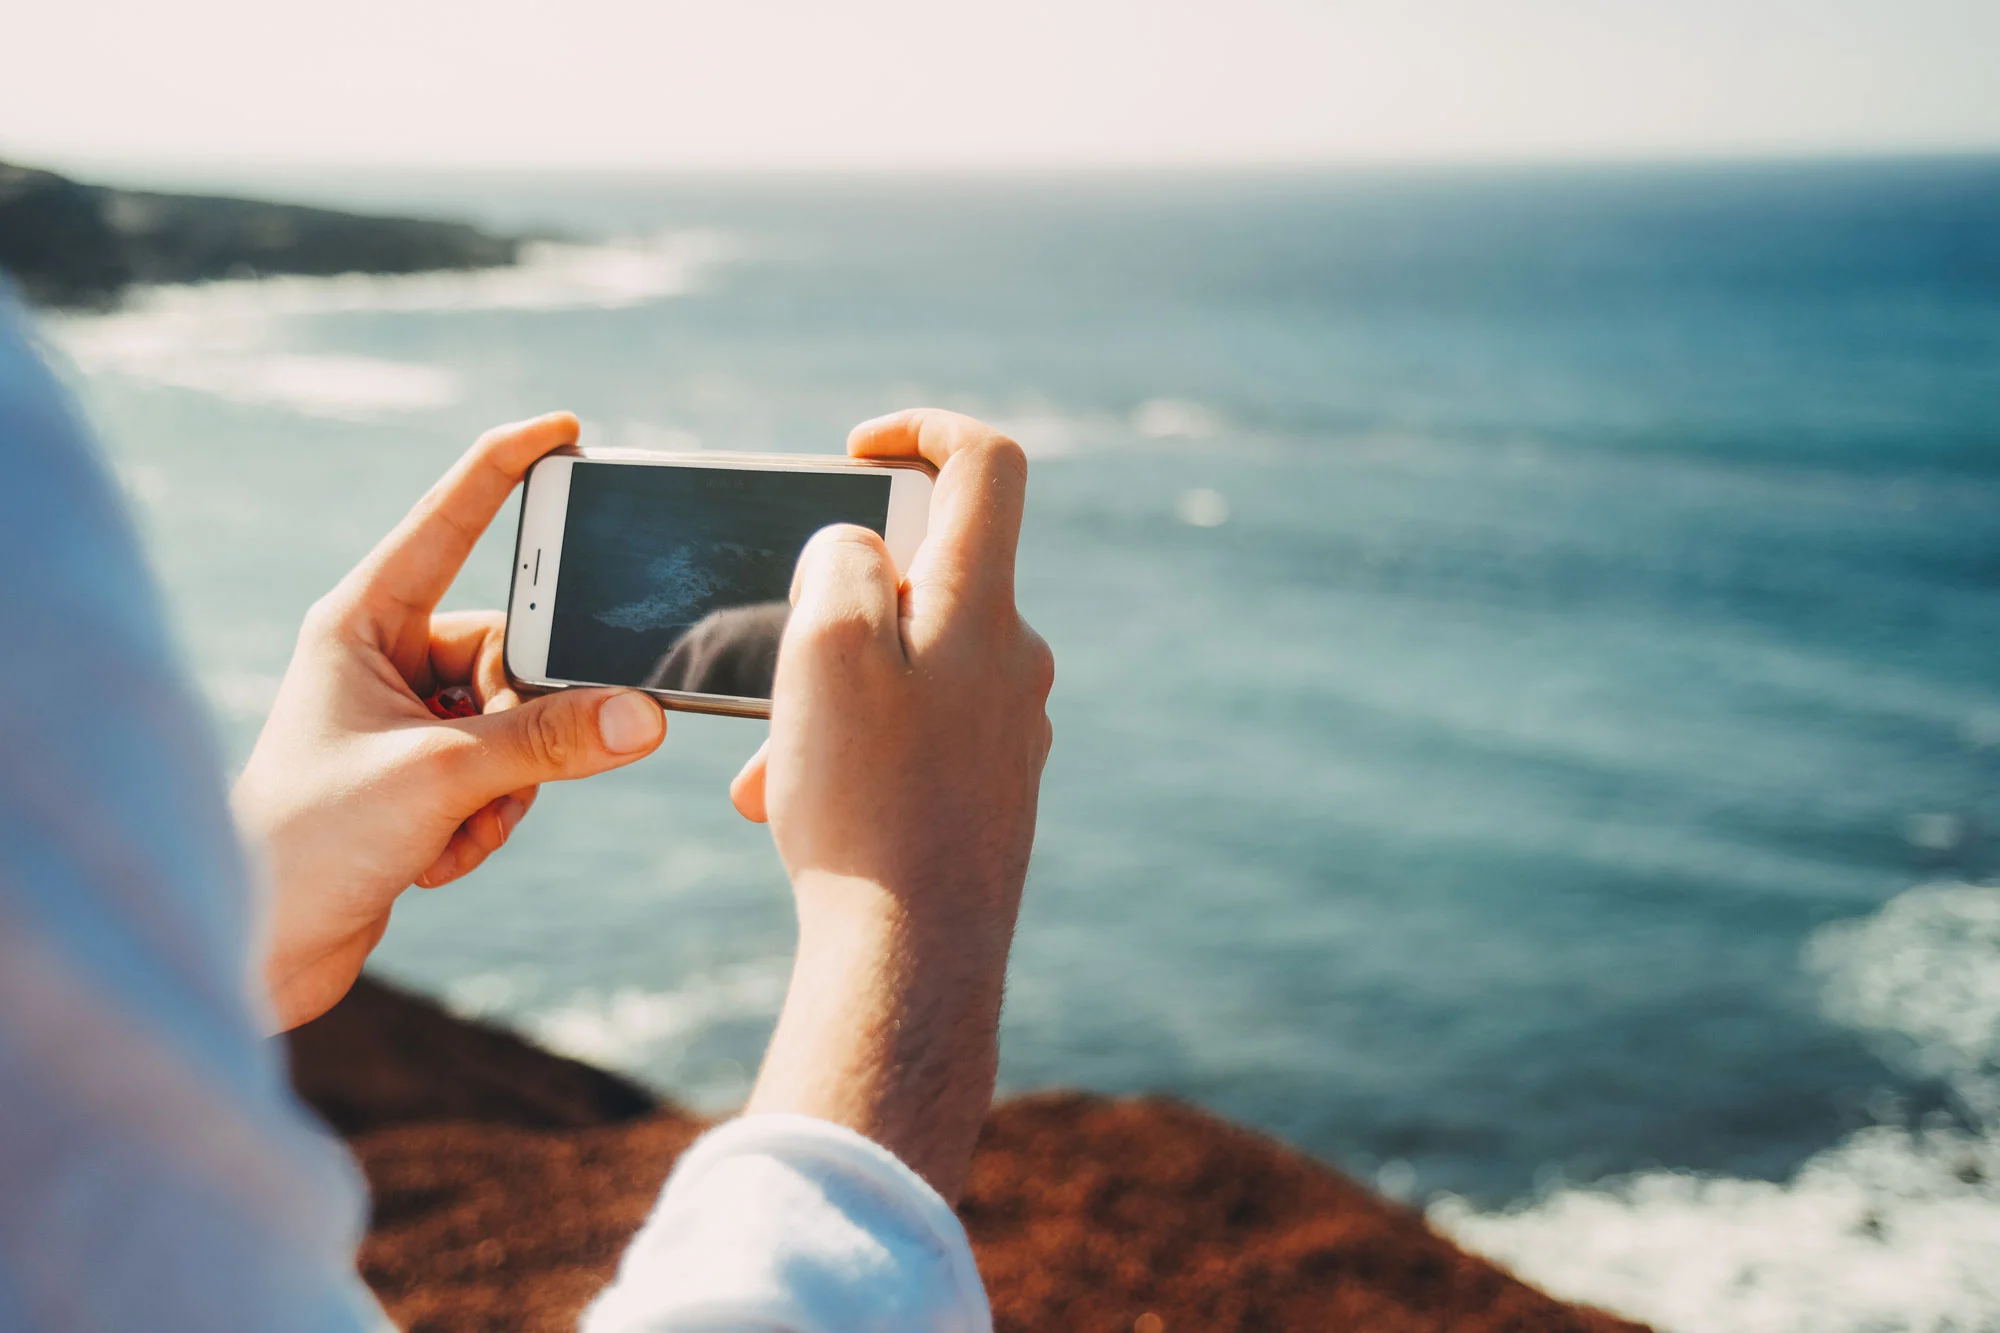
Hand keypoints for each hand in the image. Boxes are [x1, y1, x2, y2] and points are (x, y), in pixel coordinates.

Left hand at [235, 414, 667, 1030]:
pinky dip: (487, 820)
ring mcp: (406, 719)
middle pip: (515, 648)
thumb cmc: (310, 842)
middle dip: (524, 719)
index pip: (449, 522)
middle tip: (493, 769)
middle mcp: (384, 658)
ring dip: (506, 786)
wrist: (260, 950)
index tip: (567, 430)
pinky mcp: (422, 775)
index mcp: (362, 621)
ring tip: (445, 829)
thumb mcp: (442, 778)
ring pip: (519, 721)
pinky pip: (505, 774)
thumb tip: (644, 716)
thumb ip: (550, 741)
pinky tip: (432, 859)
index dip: (508, 469)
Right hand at [731, 409, 1053, 1202]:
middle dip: (835, 601)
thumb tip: (861, 547)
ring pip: (905, 666)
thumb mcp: (825, 646)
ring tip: (770, 764)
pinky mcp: (992, 785)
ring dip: (826, 692)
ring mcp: (1010, 726)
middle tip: (776, 656)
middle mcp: (1015, 658)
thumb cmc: (865, 800)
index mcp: (984, 607)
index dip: (921, 429)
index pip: (986, 463)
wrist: (913, 960)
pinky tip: (794, 805)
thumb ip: (843, 560)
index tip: (856, 449)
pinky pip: (914, 733)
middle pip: (928, 573)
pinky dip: (851, 746)